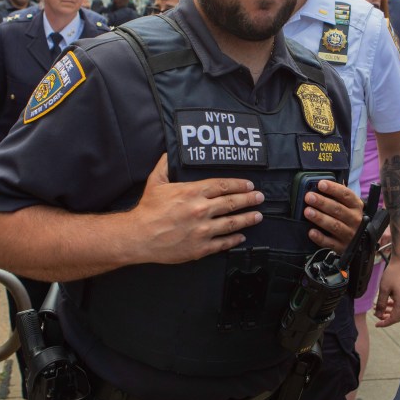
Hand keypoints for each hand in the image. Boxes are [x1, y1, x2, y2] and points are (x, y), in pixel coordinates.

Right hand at [132, 154, 263, 263]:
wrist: (139, 236)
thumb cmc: (147, 209)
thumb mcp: (156, 182)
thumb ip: (164, 165)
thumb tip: (168, 152)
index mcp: (193, 192)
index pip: (223, 186)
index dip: (239, 185)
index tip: (249, 185)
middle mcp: (201, 210)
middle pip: (232, 203)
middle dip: (249, 200)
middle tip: (260, 198)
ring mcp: (202, 230)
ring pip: (232, 223)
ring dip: (247, 219)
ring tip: (258, 216)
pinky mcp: (200, 247)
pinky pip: (223, 242)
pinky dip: (235, 239)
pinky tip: (242, 236)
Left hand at [302, 179, 363, 252]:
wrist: (360, 241)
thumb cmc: (349, 218)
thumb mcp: (349, 205)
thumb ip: (338, 195)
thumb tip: (322, 183)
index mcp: (356, 206)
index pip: (346, 195)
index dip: (334, 189)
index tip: (321, 184)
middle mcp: (355, 220)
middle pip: (338, 210)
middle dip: (322, 202)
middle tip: (309, 197)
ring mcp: (350, 235)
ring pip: (334, 225)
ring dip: (320, 218)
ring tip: (307, 211)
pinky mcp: (343, 248)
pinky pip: (330, 243)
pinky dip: (320, 238)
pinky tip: (311, 232)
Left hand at [373, 256, 399, 327]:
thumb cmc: (393, 274)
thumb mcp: (384, 289)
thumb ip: (381, 303)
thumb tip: (378, 315)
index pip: (394, 319)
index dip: (385, 323)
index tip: (376, 325)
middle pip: (397, 317)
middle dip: (386, 318)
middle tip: (376, 315)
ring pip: (398, 311)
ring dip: (389, 312)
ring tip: (378, 308)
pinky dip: (392, 306)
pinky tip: (385, 303)